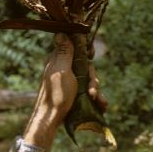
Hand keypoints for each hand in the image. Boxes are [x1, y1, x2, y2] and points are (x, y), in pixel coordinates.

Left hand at [9, 33, 106, 151]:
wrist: (51, 120)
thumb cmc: (56, 95)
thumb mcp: (62, 70)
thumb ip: (65, 52)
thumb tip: (60, 31)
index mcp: (59, 59)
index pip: (76, 47)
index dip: (86, 50)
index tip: (91, 54)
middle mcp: (65, 69)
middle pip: (86, 65)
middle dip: (92, 78)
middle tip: (91, 90)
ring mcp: (70, 82)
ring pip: (89, 79)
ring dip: (96, 90)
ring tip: (97, 101)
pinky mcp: (75, 93)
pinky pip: (89, 91)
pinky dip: (96, 97)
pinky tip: (101, 105)